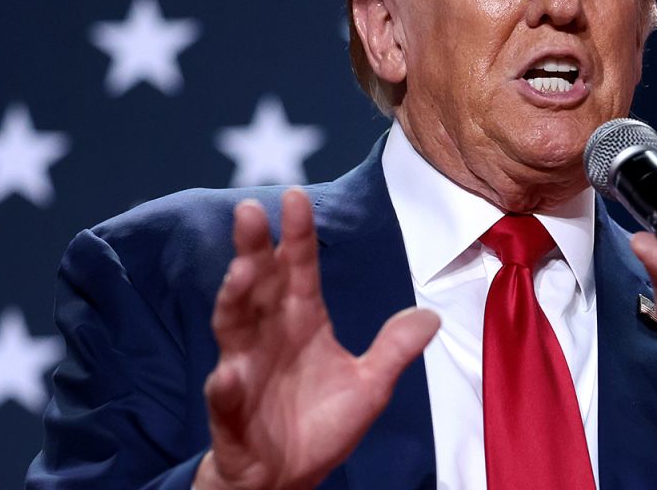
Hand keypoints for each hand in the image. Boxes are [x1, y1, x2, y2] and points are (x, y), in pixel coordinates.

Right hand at [194, 188, 439, 489]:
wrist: (287, 477)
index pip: (300, 270)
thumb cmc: (320, 424)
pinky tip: (227, 375)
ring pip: (234, 326)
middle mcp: (268, 336)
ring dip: (234, 299)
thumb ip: (394, 349)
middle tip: (249, 210)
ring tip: (242, 273)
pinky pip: (225, 394)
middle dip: (253, 249)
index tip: (297, 196)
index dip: (297, 235)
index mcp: (302, 322)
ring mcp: (244, 368)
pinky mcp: (231, 410)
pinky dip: (225, 384)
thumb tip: (431, 316)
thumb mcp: (370, 386)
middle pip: (259, 284)